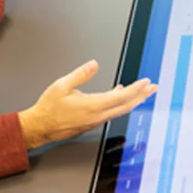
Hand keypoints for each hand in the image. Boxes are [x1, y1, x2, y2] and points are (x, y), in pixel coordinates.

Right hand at [18, 60, 156, 149]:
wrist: (39, 128)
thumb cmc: (48, 108)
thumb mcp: (61, 85)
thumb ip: (80, 74)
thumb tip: (94, 64)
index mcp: (92, 106)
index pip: (121, 97)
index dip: (136, 89)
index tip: (146, 82)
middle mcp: (97, 116)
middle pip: (126, 106)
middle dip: (142, 96)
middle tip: (154, 88)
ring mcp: (95, 121)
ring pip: (120, 110)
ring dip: (133, 100)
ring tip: (142, 92)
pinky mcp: (91, 123)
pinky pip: (111, 113)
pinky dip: (120, 104)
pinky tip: (119, 96)